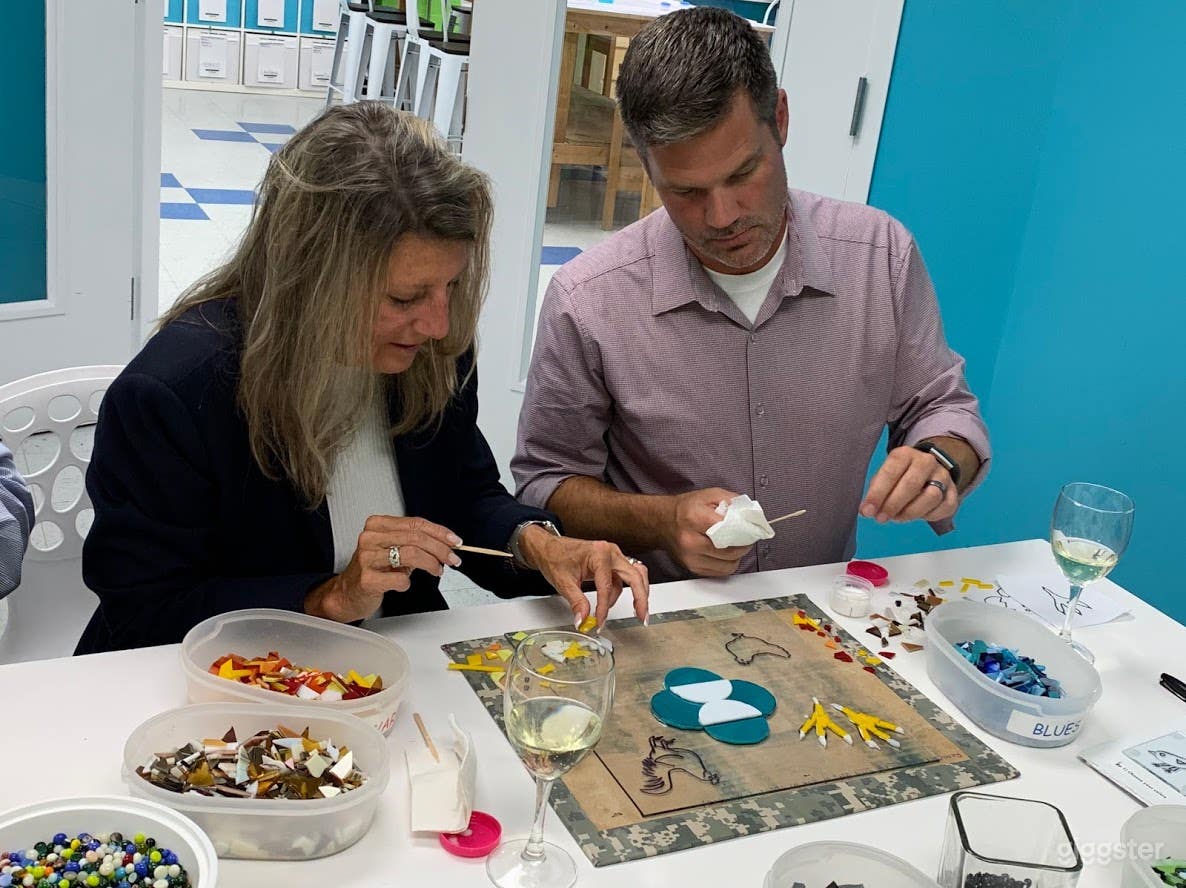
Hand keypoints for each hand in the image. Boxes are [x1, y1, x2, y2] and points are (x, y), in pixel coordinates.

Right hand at [304, 515, 461, 622]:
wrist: (346, 593)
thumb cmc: (372, 570)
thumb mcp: (393, 549)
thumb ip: (415, 543)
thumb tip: (446, 543)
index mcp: (377, 525)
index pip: (416, 523)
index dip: (439, 532)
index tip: (454, 541)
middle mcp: (370, 538)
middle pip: (416, 538)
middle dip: (440, 549)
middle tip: (452, 558)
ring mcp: (367, 558)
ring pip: (412, 554)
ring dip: (431, 564)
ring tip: (437, 570)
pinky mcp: (368, 579)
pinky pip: (400, 579)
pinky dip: (408, 582)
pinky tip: (404, 583)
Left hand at [518, 526, 649, 627]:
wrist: (549, 548)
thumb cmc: (555, 558)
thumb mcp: (563, 582)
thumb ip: (576, 602)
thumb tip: (583, 620)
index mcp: (599, 553)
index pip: (607, 586)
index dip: (604, 608)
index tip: (599, 622)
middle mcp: (611, 552)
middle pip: (635, 576)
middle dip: (641, 598)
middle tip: (642, 617)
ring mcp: (614, 556)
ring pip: (635, 576)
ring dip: (637, 594)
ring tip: (637, 612)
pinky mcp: (614, 562)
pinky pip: (626, 577)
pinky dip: (627, 591)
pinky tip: (616, 603)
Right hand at [663, 487, 750, 577]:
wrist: (662, 522)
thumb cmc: (685, 509)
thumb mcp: (709, 495)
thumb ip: (732, 500)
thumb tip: (750, 512)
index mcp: (694, 518)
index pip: (729, 529)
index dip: (745, 530)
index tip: (752, 529)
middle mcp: (691, 541)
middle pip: (730, 551)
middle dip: (744, 544)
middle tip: (746, 537)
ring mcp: (691, 557)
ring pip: (728, 565)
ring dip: (737, 556)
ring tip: (734, 545)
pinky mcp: (692, 568)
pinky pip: (720, 572)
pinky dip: (727, 564)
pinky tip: (725, 553)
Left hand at [860, 447, 957, 523]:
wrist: (928, 471)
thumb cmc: (900, 476)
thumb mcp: (885, 476)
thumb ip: (876, 492)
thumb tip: (866, 510)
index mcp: (905, 454)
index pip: (891, 472)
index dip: (877, 494)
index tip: (867, 511)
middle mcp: (926, 462)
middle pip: (911, 484)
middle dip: (893, 505)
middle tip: (880, 518)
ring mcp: (943, 477)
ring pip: (931, 497)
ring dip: (910, 512)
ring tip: (897, 517)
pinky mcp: (953, 493)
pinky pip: (944, 508)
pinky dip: (928, 516)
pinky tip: (916, 516)